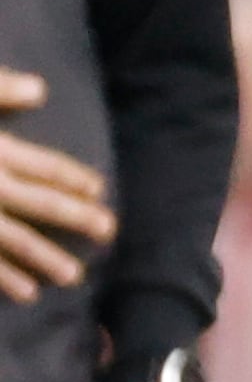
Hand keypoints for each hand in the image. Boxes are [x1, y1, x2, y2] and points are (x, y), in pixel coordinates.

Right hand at [0, 69, 114, 302]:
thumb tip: (41, 89)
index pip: (42, 164)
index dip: (71, 177)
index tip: (99, 189)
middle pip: (40, 203)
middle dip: (77, 218)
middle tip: (110, 232)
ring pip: (14, 239)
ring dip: (45, 258)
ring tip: (75, 276)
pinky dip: (5, 277)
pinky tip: (27, 293)